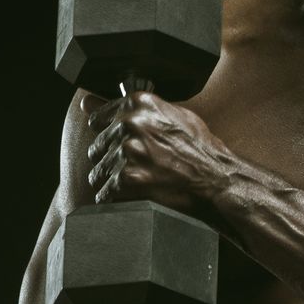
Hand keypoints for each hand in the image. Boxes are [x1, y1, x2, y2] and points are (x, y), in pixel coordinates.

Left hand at [83, 91, 229, 213]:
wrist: (218, 179)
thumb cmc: (199, 149)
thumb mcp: (171, 116)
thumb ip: (129, 110)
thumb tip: (85, 104)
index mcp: (139, 104)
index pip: (98, 120)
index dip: (111, 137)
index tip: (125, 146)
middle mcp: (130, 124)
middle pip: (97, 149)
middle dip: (113, 161)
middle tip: (141, 168)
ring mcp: (128, 152)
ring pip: (98, 173)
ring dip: (115, 182)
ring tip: (142, 183)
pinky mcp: (127, 179)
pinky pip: (105, 194)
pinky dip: (119, 199)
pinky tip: (139, 195)